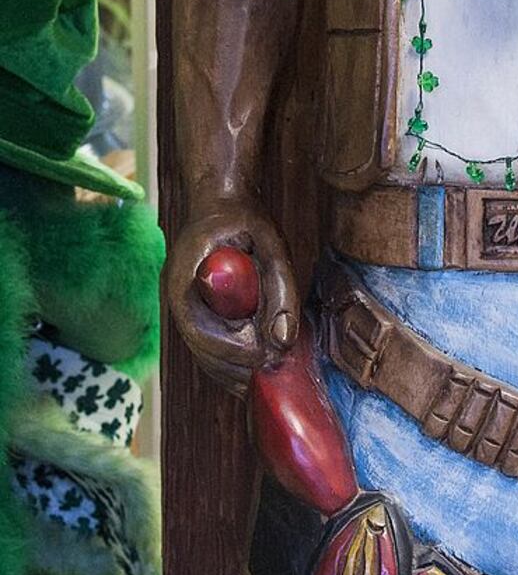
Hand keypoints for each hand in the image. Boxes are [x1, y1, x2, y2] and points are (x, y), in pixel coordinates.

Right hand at [167, 200, 298, 395]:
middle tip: (276, 370)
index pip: (199, 328)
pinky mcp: (196, 311)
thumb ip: (280, 288)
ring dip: (234, 371)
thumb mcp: (271, 243)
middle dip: (236, 367)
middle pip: (200, 349)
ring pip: (203, 354)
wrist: (219, 199)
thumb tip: (284, 340)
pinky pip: (210, 345)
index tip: (266, 355)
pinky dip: (232, 361)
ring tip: (272, 374)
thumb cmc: (245, 217)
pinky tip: (259, 367)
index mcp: (184, 276)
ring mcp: (184, 306)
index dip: (231, 349)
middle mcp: (176, 296)